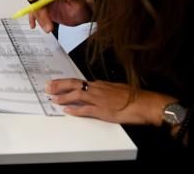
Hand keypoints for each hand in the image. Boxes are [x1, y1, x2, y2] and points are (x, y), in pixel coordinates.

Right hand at [26, 0, 92, 31]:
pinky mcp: (47, 12)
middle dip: (42, 16)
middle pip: (39, 3)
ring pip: (37, 11)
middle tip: (49, 27)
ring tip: (49, 30)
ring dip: (41, 21)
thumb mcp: (78, 3)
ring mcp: (47, 4)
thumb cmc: (82, 8)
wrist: (82, 16)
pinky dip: (35, 21)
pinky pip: (38, 16)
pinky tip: (33, 26)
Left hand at [45, 79, 173, 125]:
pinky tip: (67, 111)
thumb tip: (97, 88)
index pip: (78, 81)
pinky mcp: (103, 111)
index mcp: (100, 84)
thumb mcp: (117, 88)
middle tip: (47, 87)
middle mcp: (97, 89)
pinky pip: (85, 110)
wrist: (146, 104)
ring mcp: (99, 100)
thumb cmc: (135, 97)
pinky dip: (75, 110)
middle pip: (73, 84)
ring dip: (63, 97)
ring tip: (52, 98)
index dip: (64, 82)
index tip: (54, 82)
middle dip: (58, 86)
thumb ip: (105, 89)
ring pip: (76, 95)